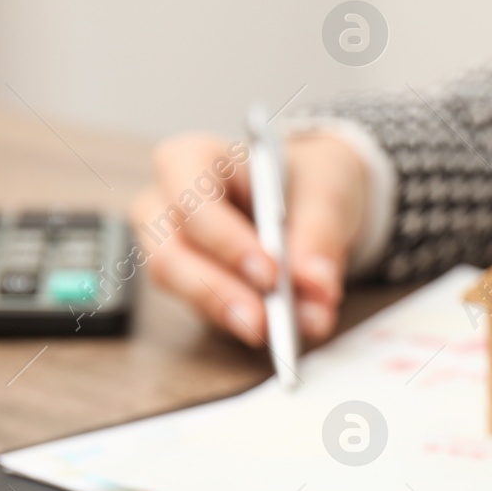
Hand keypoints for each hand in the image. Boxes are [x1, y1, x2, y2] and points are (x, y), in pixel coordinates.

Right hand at [130, 131, 368, 345]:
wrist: (310, 199)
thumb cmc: (304, 181)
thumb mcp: (325, 192)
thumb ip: (320, 235)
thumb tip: (317, 285)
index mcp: (192, 159)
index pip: (190, 197)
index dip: (225, 239)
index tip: (270, 272)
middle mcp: (166, 202)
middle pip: (170, 251)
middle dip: (217, 288)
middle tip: (265, 319)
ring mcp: (170, 245)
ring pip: (176, 285)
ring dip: (223, 310)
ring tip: (270, 331)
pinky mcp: (188, 284)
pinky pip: (200, 307)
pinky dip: (235, 320)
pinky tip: (270, 331)